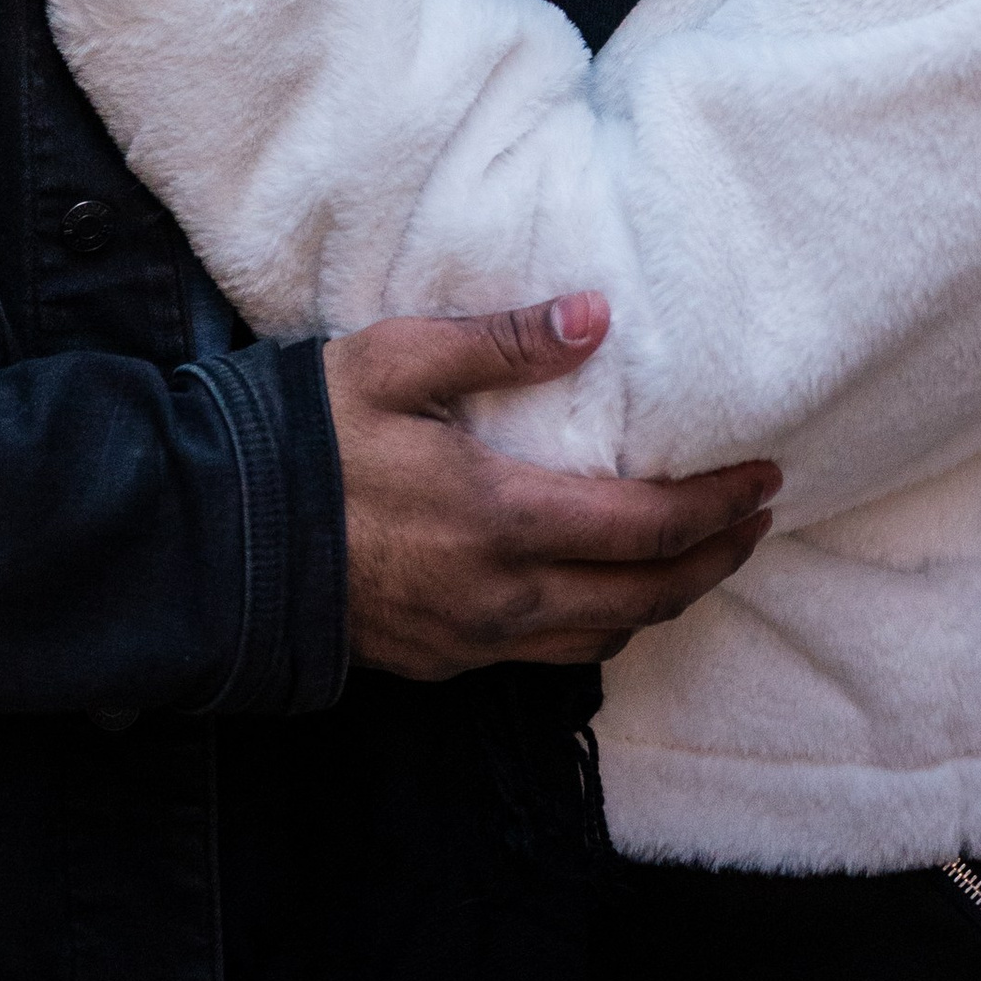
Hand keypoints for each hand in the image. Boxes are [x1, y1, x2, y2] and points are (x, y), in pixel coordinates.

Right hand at [327, 293, 776, 676]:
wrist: (215, 539)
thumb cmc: (304, 435)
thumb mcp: (396, 359)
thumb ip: (502, 341)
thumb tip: (596, 317)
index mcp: (500, 516)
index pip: (648, 528)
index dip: (719, 507)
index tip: (766, 478)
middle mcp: (503, 596)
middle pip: (645, 597)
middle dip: (715, 560)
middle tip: (756, 522)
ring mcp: (472, 640)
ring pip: (603, 637)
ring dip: (664, 599)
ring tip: (697, 555)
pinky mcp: (442, 662)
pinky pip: (550, 658)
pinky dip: (599, 623)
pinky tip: (602, 591)